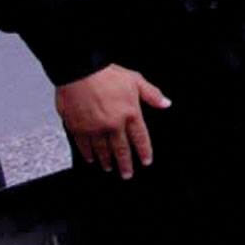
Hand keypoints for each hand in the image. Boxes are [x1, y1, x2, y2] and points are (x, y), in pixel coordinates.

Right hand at [55, 64, 170, 178]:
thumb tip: (166, 103)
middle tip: (127, 174)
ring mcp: (94, 128)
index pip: (140, 138)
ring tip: (109, 168)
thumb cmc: (106, 74)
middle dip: (125, 164)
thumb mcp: (136, 80)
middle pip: (121, 149)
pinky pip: (83, 145)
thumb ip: (152, 94)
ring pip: (102, 150)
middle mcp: (113, 124)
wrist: (79, 71)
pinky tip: (91, 158)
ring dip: (107, 161)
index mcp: (130, 114)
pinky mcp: (77, 127)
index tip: (146, 161)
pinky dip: (88, 153)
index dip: (144, 152)